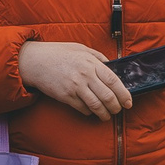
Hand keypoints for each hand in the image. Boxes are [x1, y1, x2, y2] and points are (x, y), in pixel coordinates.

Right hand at [18, 40, 132, 119]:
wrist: (35, 61)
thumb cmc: (58, 53)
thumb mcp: (81, 48)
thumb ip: (98, 57)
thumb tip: (111, 66)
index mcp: (91, 63)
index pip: (114, 81)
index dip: (124, 94)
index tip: (128, 102)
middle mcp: (85, 76)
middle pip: (108, 97)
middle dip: (116, 107)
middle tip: (118, 110)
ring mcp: (75, 88)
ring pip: (97, 106)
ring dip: (105, 114)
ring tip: (107, 115)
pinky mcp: (66, 97)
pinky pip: (83, 109)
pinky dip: (90, 112)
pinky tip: (91, 111)